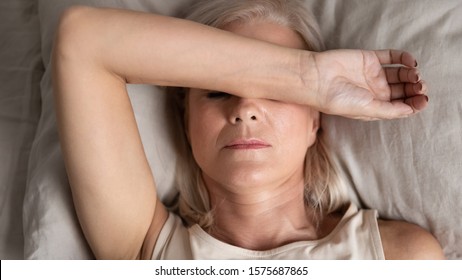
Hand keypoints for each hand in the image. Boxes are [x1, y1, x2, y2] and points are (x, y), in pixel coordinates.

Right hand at [311, 49, 427, 119]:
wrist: (318, 79)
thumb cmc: (337, 100)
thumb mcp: (367, 110)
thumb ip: (390, 111)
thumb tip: (411, 110)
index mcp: (374, 107)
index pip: (400, 106)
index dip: (414, 104)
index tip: (423, 101)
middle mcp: (375, 91)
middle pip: (403, 90)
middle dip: (415, 89)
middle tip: (421, 86)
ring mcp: (373, 74)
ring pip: (400, 74)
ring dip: (412, 74)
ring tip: (415, 75)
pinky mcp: (369, 58)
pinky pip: (392, 57)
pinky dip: (404, 58)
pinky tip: (410, 62)